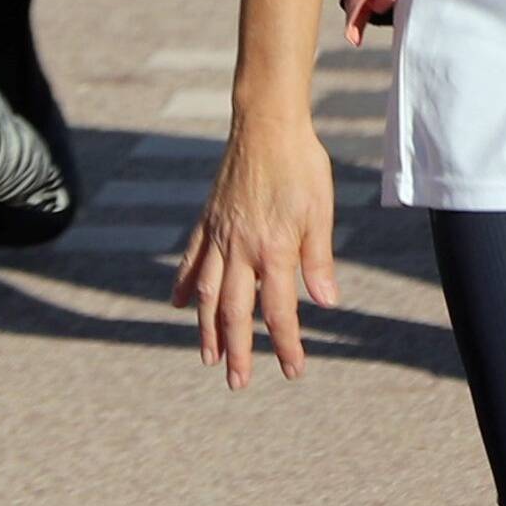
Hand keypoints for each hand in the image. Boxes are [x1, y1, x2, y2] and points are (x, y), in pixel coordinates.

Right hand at [173, 116, 335, 386]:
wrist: (267, 123)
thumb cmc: (301, 165)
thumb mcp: (320, 211)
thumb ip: (319, 260)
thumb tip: (327, 303)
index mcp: (274, 249)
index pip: (280, 310)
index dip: (287, 343)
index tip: (293, 370)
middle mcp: (241, 249)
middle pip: (236, 313)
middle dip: (238, 351)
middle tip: (238, 382)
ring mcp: (220, 235)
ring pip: (208, 294)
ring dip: (207, 329)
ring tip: (208, 358)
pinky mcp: (208, 219)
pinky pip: (192, 259)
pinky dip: (184, 284)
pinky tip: (178, 305)